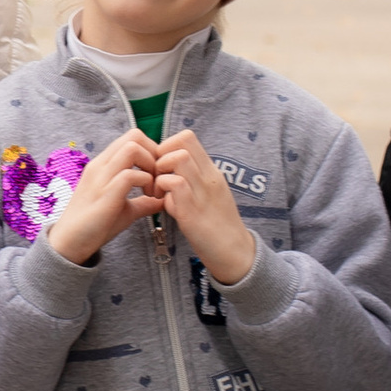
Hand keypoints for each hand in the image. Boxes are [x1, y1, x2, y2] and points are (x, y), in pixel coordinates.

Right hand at [45, 128, 162, 262]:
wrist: (69, 244)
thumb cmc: (94, 227)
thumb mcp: (124, 210)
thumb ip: (143, 202)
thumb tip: (162, 201)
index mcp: (104, 165)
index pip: (132, 137)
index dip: (152, 151)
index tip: (157, 173)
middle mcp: (101, 165)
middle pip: (134, 136)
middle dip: (154, 153)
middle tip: (159, 177)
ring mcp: (101, 177)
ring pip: (132, 148)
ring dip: (151, 165)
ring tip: (153, 187)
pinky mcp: (105, 194)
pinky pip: (130, 175)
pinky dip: (147, 182)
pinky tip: (149, 197)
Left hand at [150, 132, 256, 283]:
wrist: (235, 253)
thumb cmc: (218, 226)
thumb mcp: (209, 194)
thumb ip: (193, 179)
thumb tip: (170, 167)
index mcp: (212, 172)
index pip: (187, 137)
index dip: (166, 146)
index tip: (161, 167)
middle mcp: (209, 178)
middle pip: (180, 143)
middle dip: (160, 156)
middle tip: (156, 179)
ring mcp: (202, 193)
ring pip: (177, 160)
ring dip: (159, 174)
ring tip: (158, 193)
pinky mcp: (193, 212)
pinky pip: (174, 186)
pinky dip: (163, 193)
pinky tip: (165, 206)